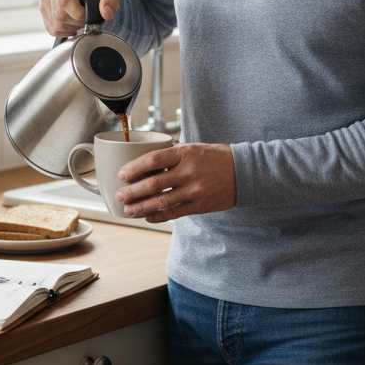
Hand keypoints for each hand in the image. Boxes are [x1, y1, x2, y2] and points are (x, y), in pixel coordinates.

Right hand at [40, 0, 121, 36]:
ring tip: (82, 16)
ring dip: (73, 26)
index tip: (90, 14)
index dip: (78, 14)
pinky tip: (73, 20)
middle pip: (60, 15)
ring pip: (56, 24)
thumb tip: (107, 14)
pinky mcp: (44, 10)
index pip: (64, 2)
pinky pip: (53, 28)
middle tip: (88, 15)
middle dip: (77, 21)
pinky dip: (66, 29)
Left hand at [115, 143, 236, 222]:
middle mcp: (189, 172)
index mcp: (186, 153)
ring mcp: (194, 191)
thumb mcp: (194, 148)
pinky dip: (158, 216)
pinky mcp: (200, 206)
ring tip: (128, 210)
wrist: (244, 172)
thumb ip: (172, 154)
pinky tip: (147, 216)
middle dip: (133, 192)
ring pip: (161, 202)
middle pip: (153, 184)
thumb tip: (147, 159)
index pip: (153, 160)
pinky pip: (174, 213)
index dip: (134, 168)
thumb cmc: (216, 157)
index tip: (122, 174)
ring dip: (141, 207)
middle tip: (120, 196)